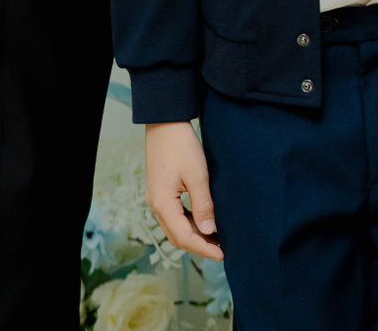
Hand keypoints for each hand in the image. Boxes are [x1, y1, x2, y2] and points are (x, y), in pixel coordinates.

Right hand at [144, 121, 222, 259]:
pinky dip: (189, 222)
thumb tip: (209, 231)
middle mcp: (155, 205)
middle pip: (177, 236)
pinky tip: (203, 220)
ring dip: (194, 234)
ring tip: (216, 238)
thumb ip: (203, 204)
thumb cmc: (182, 146)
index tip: (222, 254)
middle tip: (222, 249)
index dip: (203, 248)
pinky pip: (174, 215)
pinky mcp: (159, 191)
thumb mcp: (197, 175)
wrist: (165, 123)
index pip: (184, 237)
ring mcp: (156, 198)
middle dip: (199, 245)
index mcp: (162, 204)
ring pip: (175, 226)